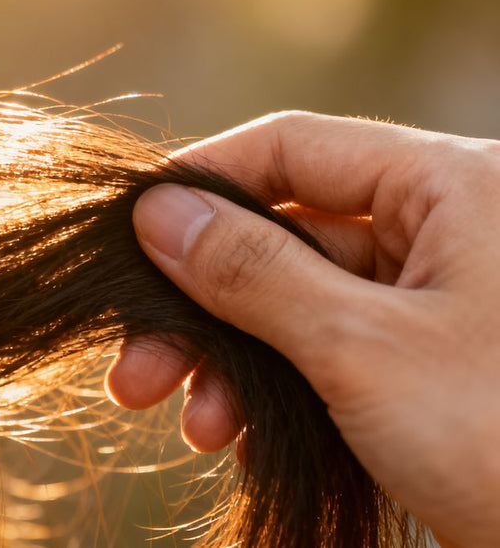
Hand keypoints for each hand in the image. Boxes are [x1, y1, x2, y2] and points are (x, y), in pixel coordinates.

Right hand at [106, 111, 499, 546]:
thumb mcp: (360, 350)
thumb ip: (252, 271)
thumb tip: (158, 212)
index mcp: (454, 186)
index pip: (296, 147)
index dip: (202, 181)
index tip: (129, 230)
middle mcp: (448, 229)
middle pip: (286, 234)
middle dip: (203, 304)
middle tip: (136, 370)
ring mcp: (440, 300)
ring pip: (300, 300)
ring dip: (233, 359)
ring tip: (195, 426)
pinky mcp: (431, 362)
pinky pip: (331, 349)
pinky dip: (277, 387)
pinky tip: (241, 437)